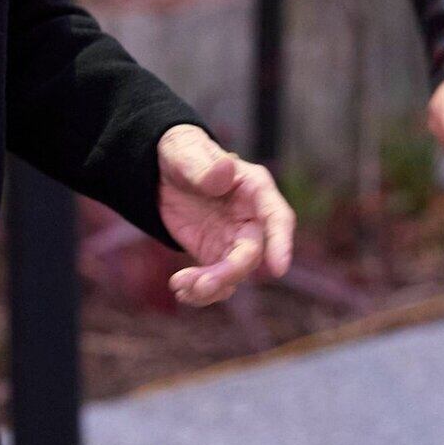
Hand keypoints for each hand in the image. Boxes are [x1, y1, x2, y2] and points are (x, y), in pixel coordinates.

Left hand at [156, 124, 294, 307]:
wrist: (162, 171)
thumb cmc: (184, 153)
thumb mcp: (187, 153)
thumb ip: (205, 166)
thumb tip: (225, 169)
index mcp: (255, 189)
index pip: (278, 218)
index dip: (281, 243)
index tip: (279, 269)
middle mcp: (252, 219)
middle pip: (252, 254)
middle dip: (230, 273)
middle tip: (201, 284)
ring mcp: (235, 240)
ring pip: (235, 274)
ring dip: (212, 288)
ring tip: (181, 287)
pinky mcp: (216, 254)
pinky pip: (218, 281)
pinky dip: (201, 291)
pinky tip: (181, 290)